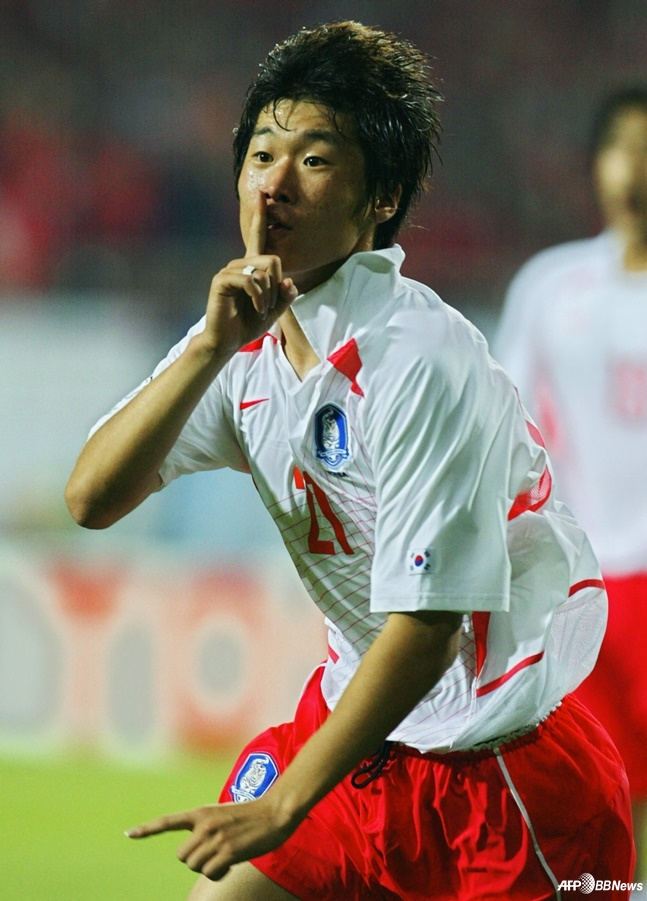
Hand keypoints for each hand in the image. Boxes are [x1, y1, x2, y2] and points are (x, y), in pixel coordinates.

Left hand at [125, 795, 296, 880]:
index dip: (147, 829)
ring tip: (224, 857)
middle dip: (194, 861)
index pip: (168, 821)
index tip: (128, 834)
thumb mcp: (221, 815)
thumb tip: (193, 856)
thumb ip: (205, 829)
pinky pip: (211, 873)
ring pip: (194, 866)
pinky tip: (230, 864)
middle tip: (213, 855)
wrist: (274, 812)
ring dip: (207, 868)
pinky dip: (218, 874)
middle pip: (182, 857)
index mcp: (201, 813)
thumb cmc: (250, 816)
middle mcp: (205, 824)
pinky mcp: (228, 851)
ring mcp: (216, 838)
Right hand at [201, 192, 297, 356]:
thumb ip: (285, 296)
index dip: (260, 216)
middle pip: (273, 259)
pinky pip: (251, 280)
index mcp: (252, 267)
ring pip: (263, 271)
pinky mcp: (222, 280)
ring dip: (268, 295)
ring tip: (261, 309)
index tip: (262, 195)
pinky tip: (256, 308)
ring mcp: (229, 270)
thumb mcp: (274, 311)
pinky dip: (259, 297)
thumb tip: (289, 282)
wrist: (227, 341)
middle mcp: (240, 264)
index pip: (258, 237)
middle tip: (269, 305)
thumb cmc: (248, 324)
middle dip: (277, 286)